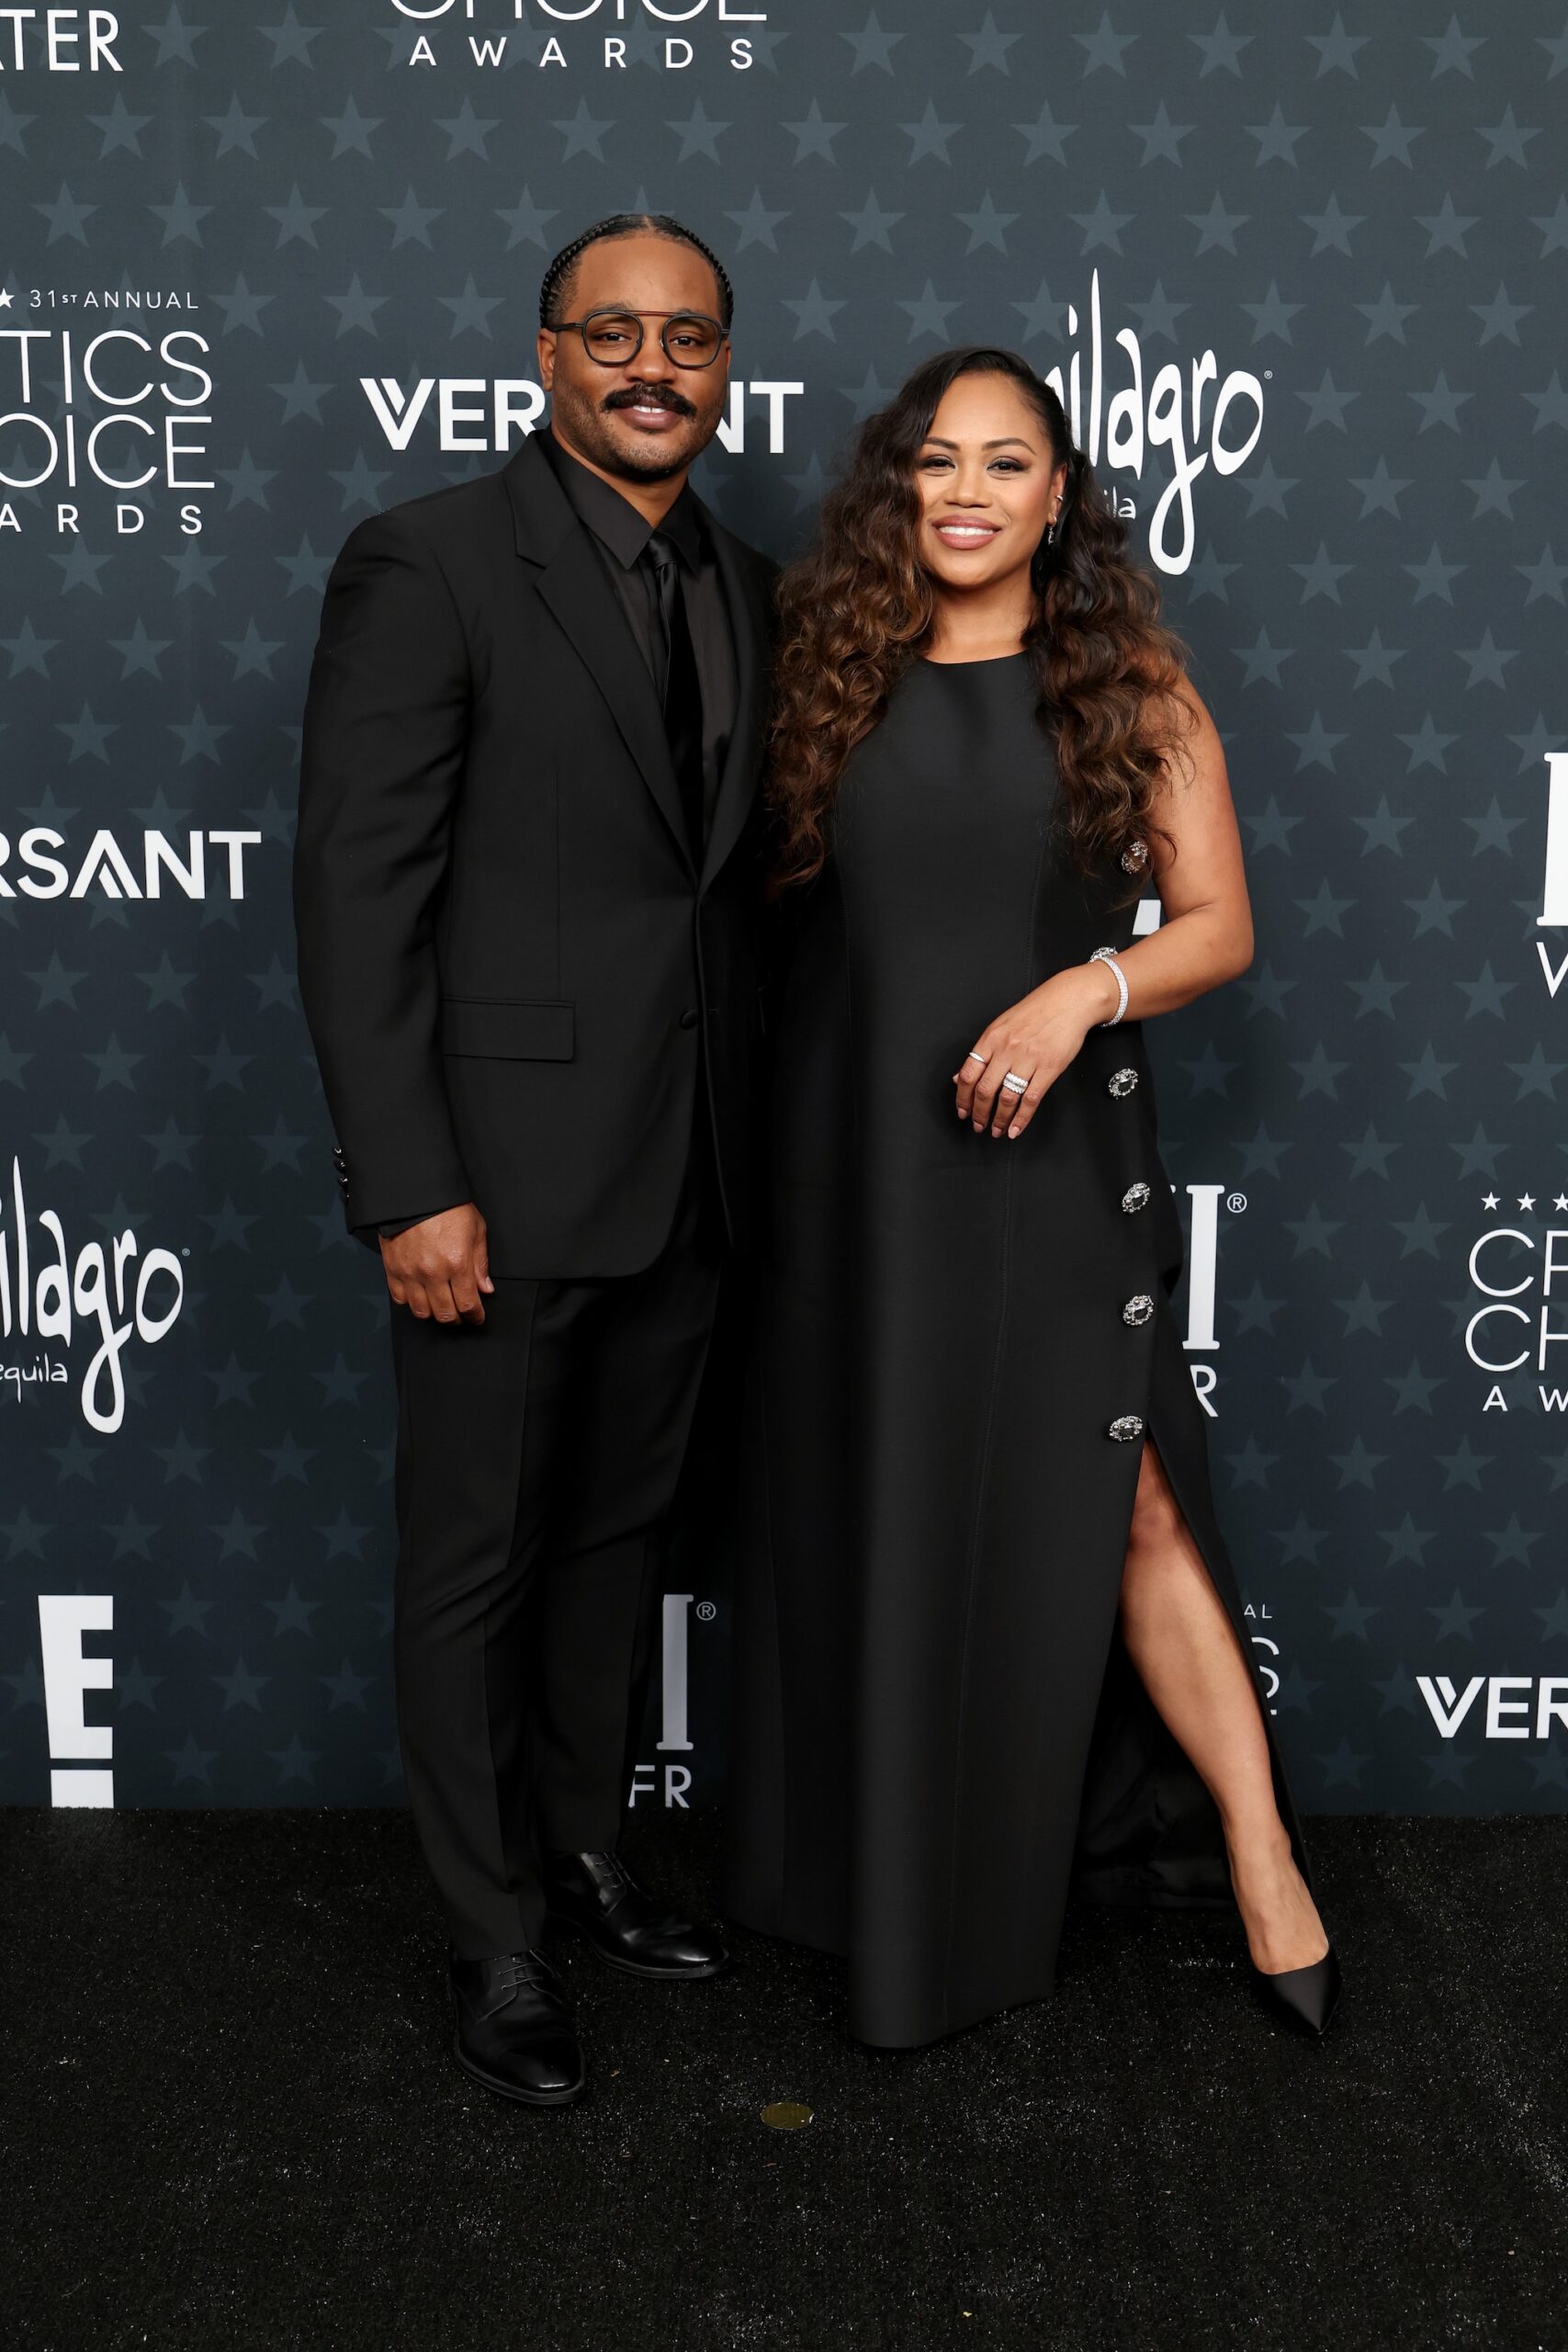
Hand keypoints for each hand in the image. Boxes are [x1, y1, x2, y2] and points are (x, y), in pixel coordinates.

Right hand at [379, 1202, 493, 1323]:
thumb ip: (480, 1263)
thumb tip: (485, 1289)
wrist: (414, 1192)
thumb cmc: (447, 1207)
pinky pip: (399, 1298)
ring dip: (433, 1313)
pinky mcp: (392, 1269)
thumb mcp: (476, 1229)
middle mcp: (433, 1273)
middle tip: (461, 1314)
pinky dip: (410, 1302)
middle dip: (456, 1319)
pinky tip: (419, 1296)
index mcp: (457, 1263)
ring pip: (421, 1311)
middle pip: (445, 1314)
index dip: (475, 1316)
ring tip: (440, 1307)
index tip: (477, 1317)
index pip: (468, 1304)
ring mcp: (410, 1273)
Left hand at [953, 964, 1119, 1138]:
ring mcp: (1028, 1059)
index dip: (962, 1097)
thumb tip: (960, 1077)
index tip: (962, 1111)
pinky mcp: (1049, 1068)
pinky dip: (1022, 1118)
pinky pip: (1031, 1099)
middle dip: (979, 1114)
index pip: (968, 1074)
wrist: (1069, 1000)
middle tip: (977, 1125)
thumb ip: (983, 1052)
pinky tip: (1016, 1128)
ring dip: (999, 1120)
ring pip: (1007, 1098)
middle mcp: (1007, 1049)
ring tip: (996, 1130)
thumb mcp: (1001, 1026)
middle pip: (985, 1090)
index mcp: (991, 1038)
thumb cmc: (1036, 1011)